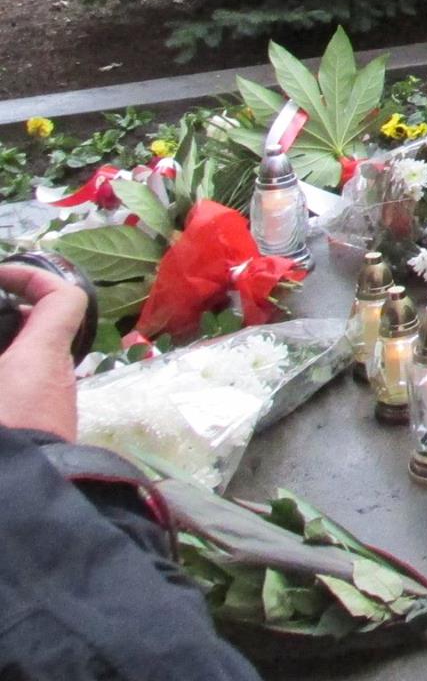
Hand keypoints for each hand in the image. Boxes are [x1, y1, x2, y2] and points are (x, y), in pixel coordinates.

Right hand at [0, 263, 87, 439]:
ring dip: (3, 359)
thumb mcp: (5, 374)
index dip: (33, 278)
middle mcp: (58, 379)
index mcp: (44, 355)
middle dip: (3, 326)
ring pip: (26, 370)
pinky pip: (22, 399)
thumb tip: (5, 355)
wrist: (18, 507)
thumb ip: (4, 342)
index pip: (62, 297)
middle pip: (37, 334)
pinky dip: (5, 389)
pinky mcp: (44, 440)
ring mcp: (52, 412)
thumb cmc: (3, 432)